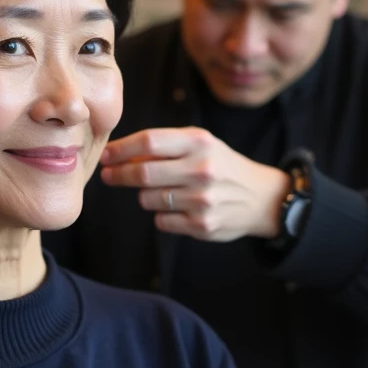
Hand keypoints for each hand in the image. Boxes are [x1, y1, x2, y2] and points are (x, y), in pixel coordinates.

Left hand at [100, 127, 290, 241]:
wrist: (261, 197)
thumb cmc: (221, 166)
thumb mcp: (201, 145)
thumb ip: (165, 147)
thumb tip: (120, 155)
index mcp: (199, 143)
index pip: (148, 142)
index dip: (120, 150)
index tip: (106, 156)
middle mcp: (202, 169)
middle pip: (142, 173)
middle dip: (118, 175)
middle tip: (108, 175)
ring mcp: (202, 199)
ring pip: (148, 199)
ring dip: (145, 196)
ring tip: (161, 192)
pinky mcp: (202, 225)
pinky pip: (161, 220)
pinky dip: (162, 215)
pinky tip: (178, 208)